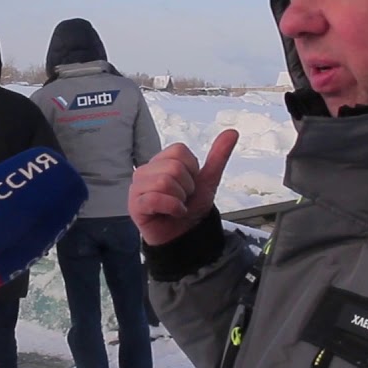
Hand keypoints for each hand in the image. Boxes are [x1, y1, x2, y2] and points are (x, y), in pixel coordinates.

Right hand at [128, 129, 238, 245]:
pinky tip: (174, 213)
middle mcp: (146, 170)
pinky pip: (155, 199)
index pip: (179, 151)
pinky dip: (172, 208)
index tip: (190, 184)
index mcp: (161, 161)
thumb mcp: (208, 180)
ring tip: (177, 206)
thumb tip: (232, 132)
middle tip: (183, 198)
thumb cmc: (191, 207)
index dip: (192, 169)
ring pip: (164, 182)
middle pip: (173, 167)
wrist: (186, 235)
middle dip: (187, 187)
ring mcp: (137, 187)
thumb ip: (218, 156)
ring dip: (180, 199)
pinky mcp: (135, 205)